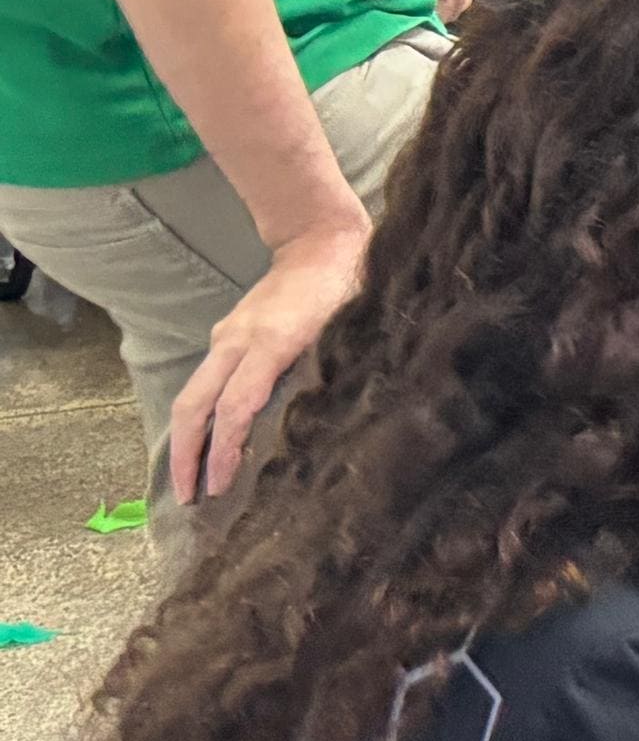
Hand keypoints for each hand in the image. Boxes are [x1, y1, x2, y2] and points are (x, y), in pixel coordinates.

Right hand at [165, 214, 367, 503]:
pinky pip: (204, 382)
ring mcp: (227, 337)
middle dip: (186, 455)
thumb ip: (336, 372)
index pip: (236, 407)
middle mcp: (238, 341)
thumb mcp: (351, 330)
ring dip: (185, 439)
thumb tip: (332, 428)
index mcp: (271, 343)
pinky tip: (204, 443)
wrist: (320, 242)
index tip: (219, 487)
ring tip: (189, 481)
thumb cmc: (348, 288)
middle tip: (187, 498)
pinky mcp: (226, 336)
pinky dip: (198, 416)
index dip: (225, 450)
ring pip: (191, 395)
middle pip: (195, 405)